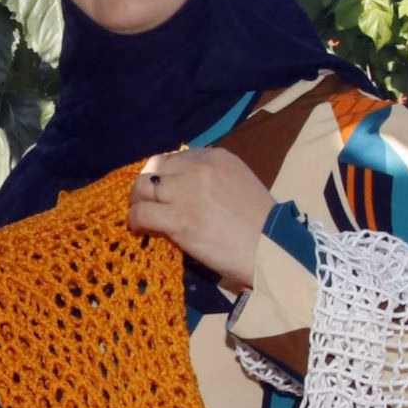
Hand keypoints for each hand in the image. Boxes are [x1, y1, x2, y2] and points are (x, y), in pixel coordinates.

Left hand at [128, 148, 274, 288]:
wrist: (272, 250)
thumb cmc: (261, 223)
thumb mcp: (239, 183)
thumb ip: (211, 177)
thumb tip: (181, 184)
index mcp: (216, 157)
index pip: (174, 158)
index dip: (163, 174)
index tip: (161, 189)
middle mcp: (199, 169)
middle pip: (154, 168)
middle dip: (146, 184)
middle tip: (144, 200)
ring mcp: (187, 192)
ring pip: (143, 188)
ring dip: (137, 201)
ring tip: (139, 214)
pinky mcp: (178, 219)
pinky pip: (142, 213)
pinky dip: (135, 221)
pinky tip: (140, 229)